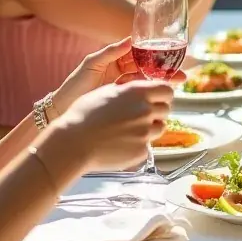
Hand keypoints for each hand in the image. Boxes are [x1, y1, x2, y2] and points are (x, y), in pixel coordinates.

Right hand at [48, 79, 175, 173]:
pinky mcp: (142, 151)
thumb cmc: (84, 115)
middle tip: (139, 116)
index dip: (162, 94)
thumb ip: (127, 90)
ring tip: (128, 131)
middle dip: (155, 112)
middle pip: (165, 109)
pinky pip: (147, 146)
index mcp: (138, 92)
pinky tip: (121, 144)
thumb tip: (138, 89)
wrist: (73, 142)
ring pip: (159, 128)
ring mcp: (146, 132)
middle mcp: (146, 110)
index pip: (167, 90)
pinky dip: (138, 145)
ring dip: (149, 128)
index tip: (157, 98)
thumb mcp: (105, 92)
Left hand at [52, 38, 185, 117]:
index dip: (154, 54)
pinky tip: (161, 95)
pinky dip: (150, 94)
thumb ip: (110, 52)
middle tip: (181, 75)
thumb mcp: (91, 64)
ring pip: (146, 82)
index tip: (169, 54)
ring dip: (161, 83)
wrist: (63, 109)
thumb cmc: (75, 85)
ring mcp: (122, 87)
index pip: (139, 54)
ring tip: (176, 84)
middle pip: (147, 68)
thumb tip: (130, 40)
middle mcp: (121, 72)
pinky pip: (139, 95)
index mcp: (115, 60)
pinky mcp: (122, 100)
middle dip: (164, 70)